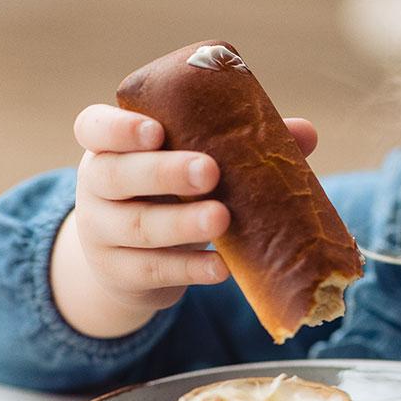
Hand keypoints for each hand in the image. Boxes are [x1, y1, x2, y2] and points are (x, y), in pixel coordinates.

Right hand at [57, 104, 317, 325]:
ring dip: (181, 223)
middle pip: (116, 175)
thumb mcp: (193, 164)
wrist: (132, 262)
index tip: (156, 130)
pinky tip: (222, 267)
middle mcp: (95, 185)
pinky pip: (152, 270)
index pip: (95, 127)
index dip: (119, 128)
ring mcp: (101, 232)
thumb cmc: (172, 193)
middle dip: (164, 171)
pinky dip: (190, 268)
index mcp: (111, 146)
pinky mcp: (118, 273)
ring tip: (222, 218)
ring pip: (137, 226)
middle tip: (210, 171)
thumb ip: (241, 144)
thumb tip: (306, 131)